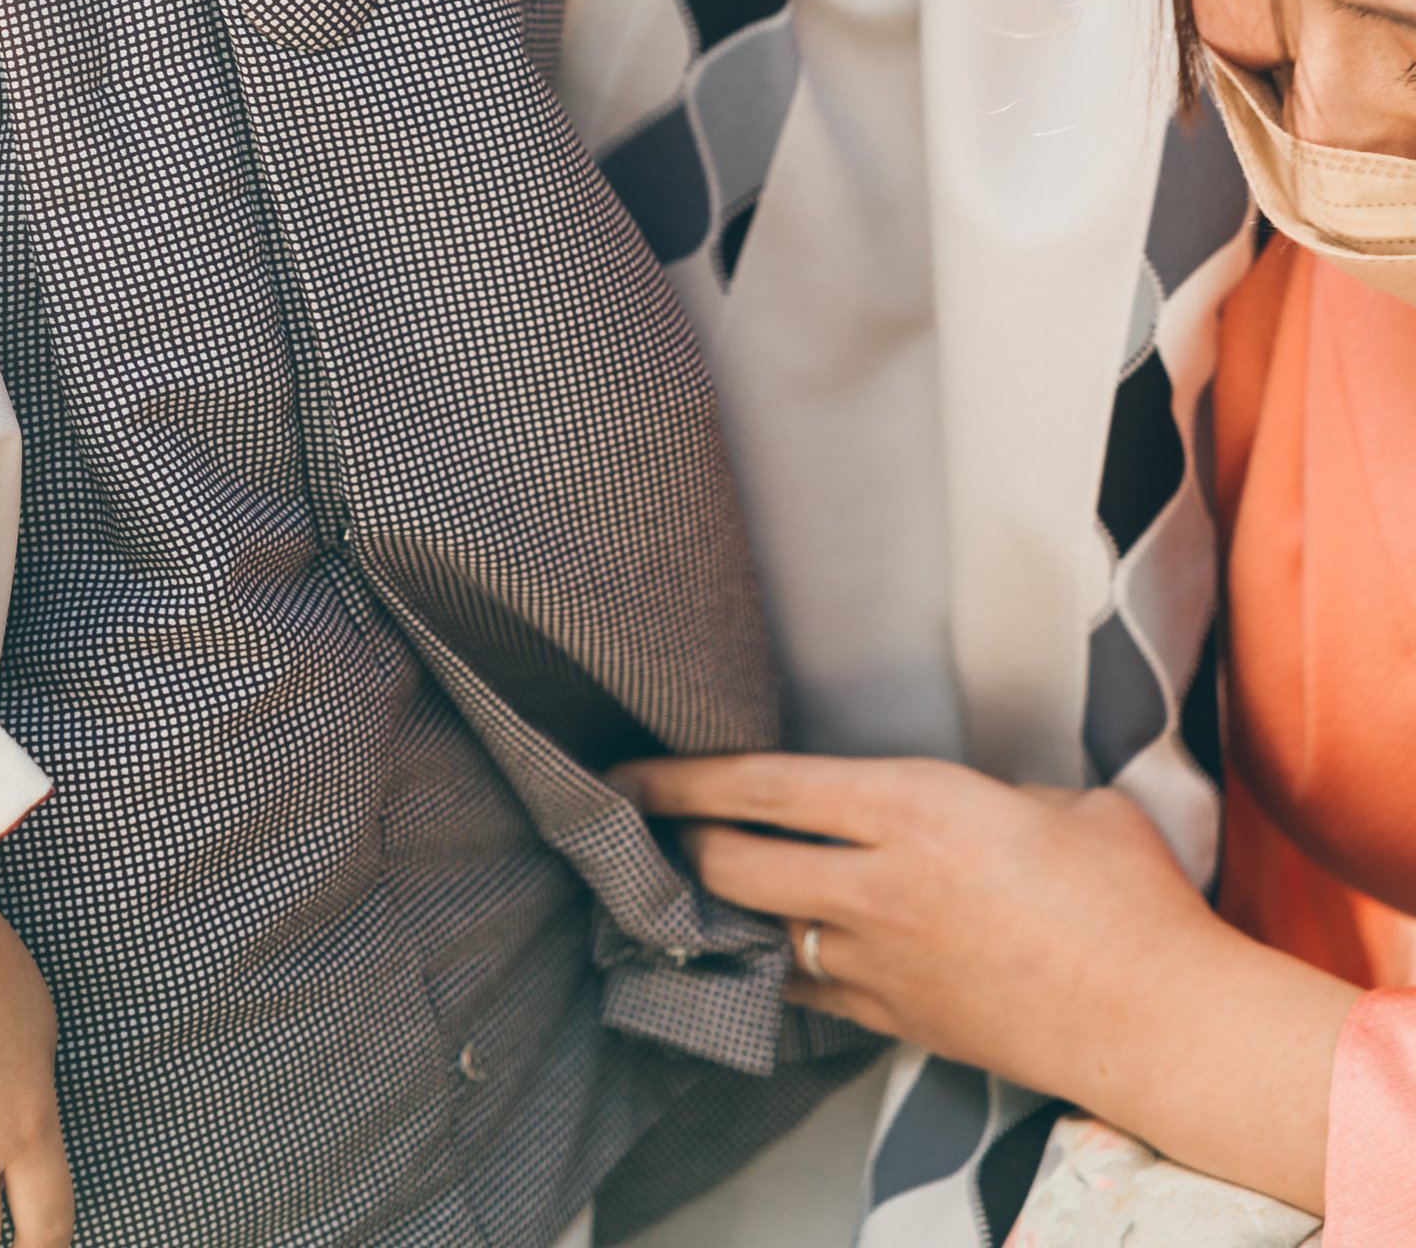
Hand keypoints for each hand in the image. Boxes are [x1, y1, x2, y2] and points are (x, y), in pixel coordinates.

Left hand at [610, 751, 1350, 1213]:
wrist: (1163, 1021)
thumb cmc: (1128, 896)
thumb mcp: (1057, 801)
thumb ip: (990, 794)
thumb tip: (966, 806)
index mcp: (914, 806)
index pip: (764, 784)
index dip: (683, 777)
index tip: (630, 769)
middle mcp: (879, 884)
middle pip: (733, 863)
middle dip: (673, 843)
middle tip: (636, 826)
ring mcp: (884, 963)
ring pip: (759, 931)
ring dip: (709, 911)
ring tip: (670, 889)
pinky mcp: (900, 1023)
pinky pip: (805, 995)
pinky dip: (767, 971)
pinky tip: (747, 957)